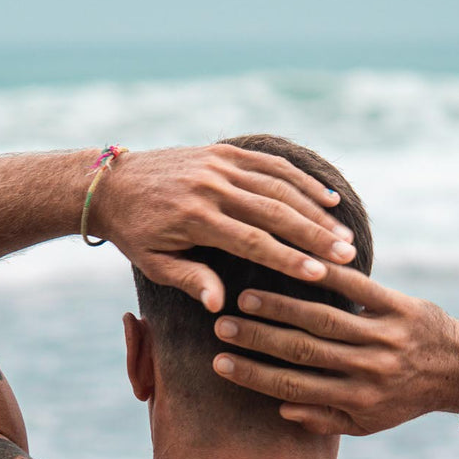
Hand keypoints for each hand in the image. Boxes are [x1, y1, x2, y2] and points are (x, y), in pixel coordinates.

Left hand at [93, 144, 357, 311]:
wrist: (111, 183)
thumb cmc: (135, 234)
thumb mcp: (154, 264)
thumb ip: (190, 280)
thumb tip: (222, 307)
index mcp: (195, 218)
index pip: (252, 241)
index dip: (288, 259)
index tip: (319, 275)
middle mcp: (211, 185)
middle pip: (274, 211)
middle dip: (314, 235)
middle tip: (347, 256)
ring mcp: (219, 164)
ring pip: (278, 186)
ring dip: (315, 210)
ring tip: (343, 235)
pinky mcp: (224, 151)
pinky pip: (270, 164)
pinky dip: (301, 180)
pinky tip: (326, 199)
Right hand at [209, 264, 458, 434]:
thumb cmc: (404, 399)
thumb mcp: (367, 424)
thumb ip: (325, 420)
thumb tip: (282, 409)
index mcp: (357, 400)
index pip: (293, 386)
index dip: (254, 375)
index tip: (220, 363)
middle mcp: (370, 370)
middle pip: (302, 351)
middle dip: (258, 339)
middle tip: (222, 326)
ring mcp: (386, 337)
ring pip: (324, 319)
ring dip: (282, 307)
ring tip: (247, 298)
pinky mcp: (401, 308)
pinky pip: (360, 289)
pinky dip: (329, 277)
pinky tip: (299, 265)